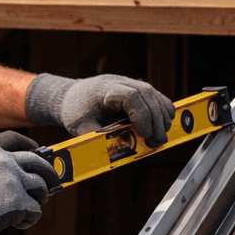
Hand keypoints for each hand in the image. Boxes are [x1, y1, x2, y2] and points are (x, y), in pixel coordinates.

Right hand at [0, 132, 58, 234]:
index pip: (14, 139)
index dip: (28, 143)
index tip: (36, 149)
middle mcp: (5, 162)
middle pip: (37, 161)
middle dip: (48, 171)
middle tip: (52, 181)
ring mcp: (14, 180)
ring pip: (41, 185)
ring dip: (41, 196)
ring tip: (35, 204)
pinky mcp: (19, 202)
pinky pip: (35, 209)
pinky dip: (30, 217)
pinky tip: (20, 222)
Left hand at [25, 73, 174, 146]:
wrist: (72, 97)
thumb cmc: (76, 110)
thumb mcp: (79, 126)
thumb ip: (96, 138)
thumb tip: (111, 152)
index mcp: (105, 88)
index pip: (131, 96)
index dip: (141, 115)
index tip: (145, 134)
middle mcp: (121, 82)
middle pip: (147, 94)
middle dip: (156, 119)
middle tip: (158, 141)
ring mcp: (130, 83)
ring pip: (154, 95)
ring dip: (162, 116)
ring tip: (160, 137)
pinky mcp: (136, 90)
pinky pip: (155, 97)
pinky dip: (162, 111)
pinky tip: (162, 126)